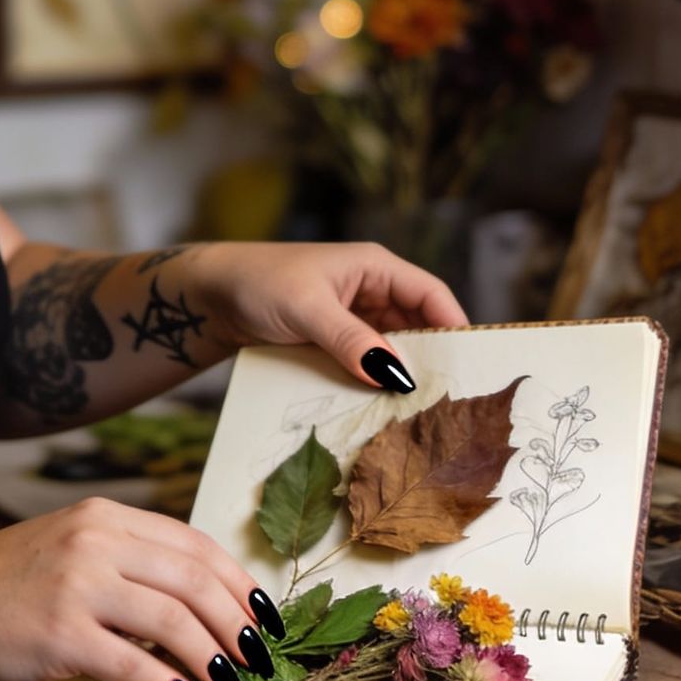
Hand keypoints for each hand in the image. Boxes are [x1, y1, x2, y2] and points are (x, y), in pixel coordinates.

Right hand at [0, 497, 281, 680]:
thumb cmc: (6, 585)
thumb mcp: (71, 548)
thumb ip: (127, 562)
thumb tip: (200, 604)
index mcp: (103, 514)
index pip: (192, 543)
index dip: (237, 581)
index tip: (262, 614)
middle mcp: (94, 540)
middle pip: (193, 580)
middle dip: (236, 623)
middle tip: (258, 657)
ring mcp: (77, 586)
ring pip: (173, 621)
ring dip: (213, 659)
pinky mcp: (61, 634)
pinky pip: (133, 663)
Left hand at [193, 239, 468, 391]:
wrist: (210, 296)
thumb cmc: (258, 284)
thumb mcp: (307, 310)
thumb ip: (351, 340)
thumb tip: (397, 375)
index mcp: (374, 267)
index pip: (431, 295)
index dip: (455, 327)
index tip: (470, 367)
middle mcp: (370, 289)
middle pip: (418, 325)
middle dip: (431, 359)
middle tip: (449, 403)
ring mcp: (353, 316)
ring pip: (392, 348)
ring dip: (400, 375)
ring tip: (420, 413)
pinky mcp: (335, 339)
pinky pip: (366, 362)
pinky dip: (374, 381)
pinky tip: (381, 409)